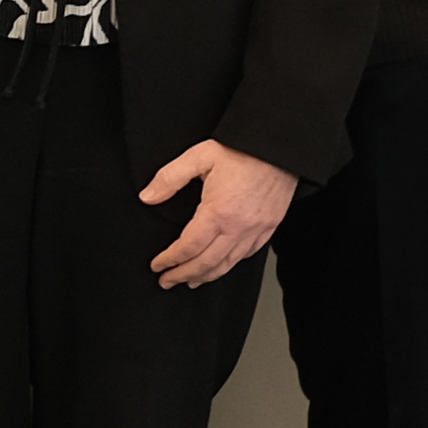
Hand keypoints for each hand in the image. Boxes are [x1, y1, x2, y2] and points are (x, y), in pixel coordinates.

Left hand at [140, 138, 296, 290]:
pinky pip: (248, 254)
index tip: (158, 266)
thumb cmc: (243, 149)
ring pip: (228, 264)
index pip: (188, 247)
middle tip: (168, 281)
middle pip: (207, 263)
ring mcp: (257, 229)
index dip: (170, 260)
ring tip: (191, 281)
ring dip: (207, 275)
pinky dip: (230, 264)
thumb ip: (169, 178)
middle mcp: (239, 226)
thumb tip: (148, 196)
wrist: (279, 146)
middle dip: (183, 275)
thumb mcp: (199, 156)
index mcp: (218, 212)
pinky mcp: (270, 226)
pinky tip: (221, 265)